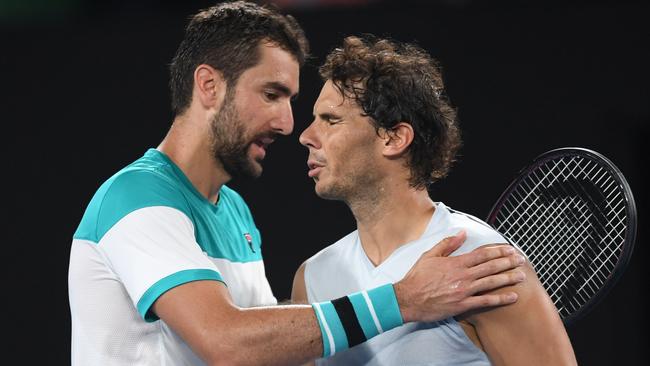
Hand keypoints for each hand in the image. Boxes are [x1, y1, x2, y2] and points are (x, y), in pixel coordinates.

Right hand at [393, 230, 525, 322]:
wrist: (408, 299)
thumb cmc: (417, 277)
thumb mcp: (429, 255)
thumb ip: (447, 244)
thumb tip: (462, 233)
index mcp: (456, 262)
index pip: (482, 254)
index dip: (499, 251)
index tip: (510, 249)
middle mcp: (463, 276)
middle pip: (491, 267)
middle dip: (508, 263)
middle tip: (521, 260)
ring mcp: (464, 291)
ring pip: (491, 283)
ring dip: (508, 278)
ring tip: (522, 276)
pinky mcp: (463, 305)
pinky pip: (485, 301)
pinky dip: (500, 299)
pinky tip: (512, 297)